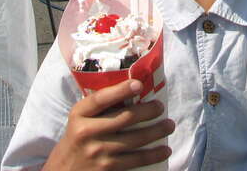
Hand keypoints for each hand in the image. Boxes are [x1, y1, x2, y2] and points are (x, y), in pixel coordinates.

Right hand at [43, 79, 173, 170]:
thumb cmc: (78, 139)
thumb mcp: (80, 120)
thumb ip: (99, 107)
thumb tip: (132, 89)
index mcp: (79, 114)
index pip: (101, 99)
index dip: (121, 90)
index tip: (139, 84)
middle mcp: (87, 132)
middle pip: (125, 118)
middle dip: (148, 111)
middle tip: (161, 107)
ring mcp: (98, 152)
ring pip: (135, 139)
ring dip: (157, 131)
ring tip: (169, 125)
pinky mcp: (107, 169)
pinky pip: (136, 160)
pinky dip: (153, 155)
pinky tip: (164, 150)